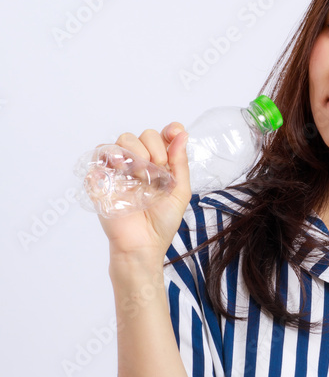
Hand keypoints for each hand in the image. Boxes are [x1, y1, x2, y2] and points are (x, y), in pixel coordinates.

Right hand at [97, 122, 192, 263]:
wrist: (142, 245)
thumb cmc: (161, 223)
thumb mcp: (179, 193)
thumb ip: (181, 164)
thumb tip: (182, 135)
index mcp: (160, 166)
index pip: (163, 137)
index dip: (170, 130)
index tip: (175, 133)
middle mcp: (140, 164)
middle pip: (143, 134)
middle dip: (153, 146)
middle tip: (157, 167)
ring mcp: (120, 170)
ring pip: (122, 140)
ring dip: (134, 150)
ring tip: (140, 173)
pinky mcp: (102, 178)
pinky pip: (99, 155)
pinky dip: (109, 157)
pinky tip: (121, 172)